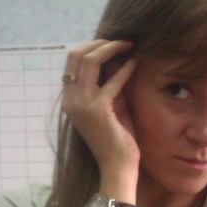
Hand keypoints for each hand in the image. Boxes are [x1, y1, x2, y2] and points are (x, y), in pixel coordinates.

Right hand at [61, 40, 139, 176]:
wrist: (117, 166)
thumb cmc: (117, 139)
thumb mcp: (111, 106)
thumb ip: (109, 84)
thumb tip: (116, 60)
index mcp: (69, 99)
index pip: (72, 62)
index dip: (91, 47)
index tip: (112, 43)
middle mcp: (70, 100)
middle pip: (76, 55)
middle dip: (99, 42)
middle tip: (121, 40)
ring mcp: (81, 104)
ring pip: (89, 60)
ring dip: (111, 48)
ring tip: (128, 44)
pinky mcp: (97, 109)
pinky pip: (112, 80)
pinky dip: (125, 68)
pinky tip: (136, 63)